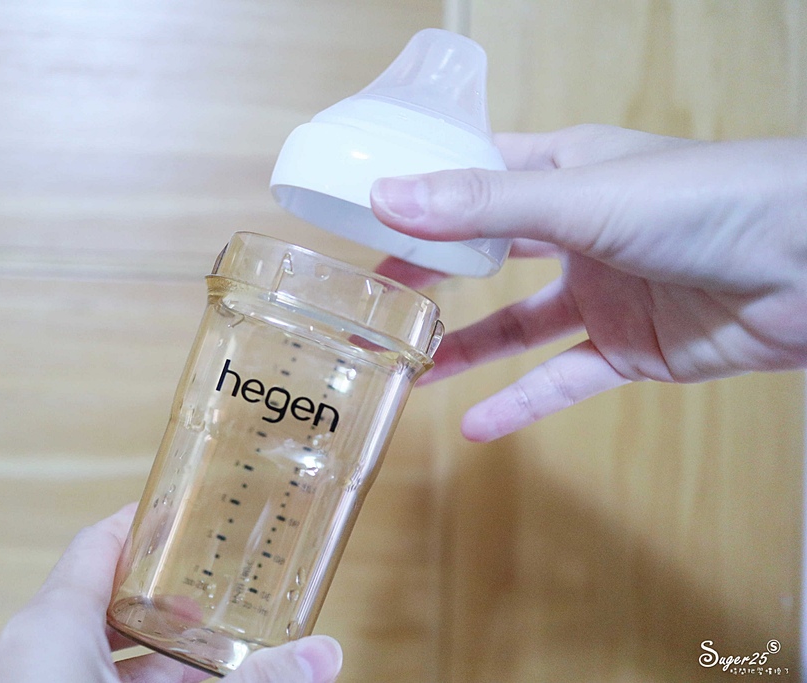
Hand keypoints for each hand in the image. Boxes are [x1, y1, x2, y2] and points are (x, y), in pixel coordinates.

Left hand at [0, 504, 342, 682]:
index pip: (95, 547)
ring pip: (78, 656)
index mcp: (45, 630)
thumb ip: (252, 681)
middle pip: (91, 603)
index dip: (140, 525)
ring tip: (200, 660)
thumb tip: (323, 654)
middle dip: (157, 604)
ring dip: (141, 658)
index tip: (179, 513)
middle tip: (208, 599)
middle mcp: (15, 656)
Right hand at [370, 124, 806, 440]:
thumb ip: (484, 206)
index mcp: (565, 170)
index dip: (424, 197)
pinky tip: (478, 425)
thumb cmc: (708, 199)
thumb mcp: (581, 196)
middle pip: (489, 253)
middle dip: (433, 277)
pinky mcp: (632, 348)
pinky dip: (524, 403)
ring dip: (468, 348)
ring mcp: (605, 291)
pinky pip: (565, 377)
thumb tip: (388, 200)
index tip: (366, 220)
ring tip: (410, 370)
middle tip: (374, 301)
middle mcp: (580, 228)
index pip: (477, 177)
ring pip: (519, 323)